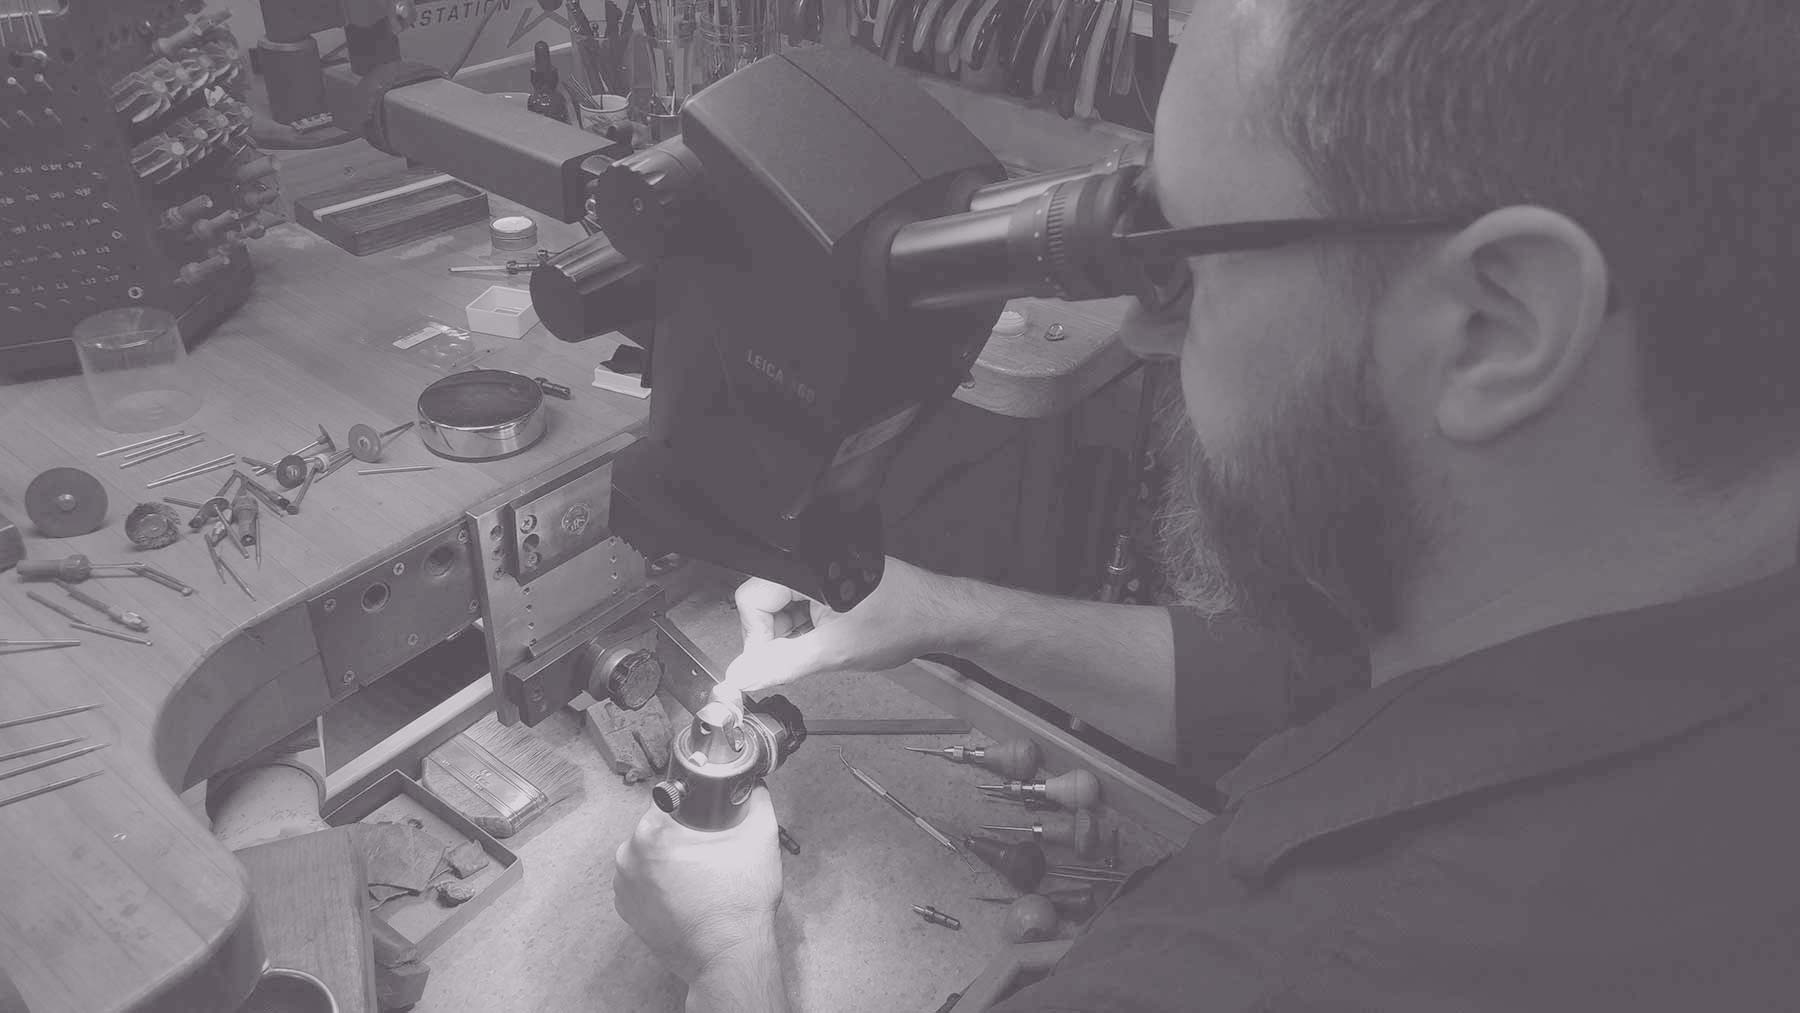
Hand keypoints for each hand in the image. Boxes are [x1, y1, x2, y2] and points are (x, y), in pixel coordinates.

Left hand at [613, 786, 782, 983]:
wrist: (728, 958)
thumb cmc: (739, 902)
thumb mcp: (760, 838)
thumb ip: (757, 800)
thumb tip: (753, 785)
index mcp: (651, 833)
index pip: (671, 799)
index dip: (695, 804)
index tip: (710, 818)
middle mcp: (628, 857)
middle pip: (659, 828)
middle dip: (683, 834)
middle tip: (712, 852)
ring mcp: (623, 887)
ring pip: (650, 856)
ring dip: (670, 859)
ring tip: (701, 875)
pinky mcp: (627, 912)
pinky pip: (644, 883)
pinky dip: (661, 884)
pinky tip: (687, 894)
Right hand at [723, 557, 960, 692]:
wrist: (937, 616)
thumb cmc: (897, 624)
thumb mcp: (833, 653)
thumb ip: (781, 665)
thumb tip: (741, 677)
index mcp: (805, 568)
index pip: (752, 599)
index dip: (756, 636)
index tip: (770, 664)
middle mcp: (809, 562)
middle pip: (765, 602)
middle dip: (775, 637)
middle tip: (798, 661)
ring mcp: (821, 570)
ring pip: (783, 606)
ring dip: (793, 635)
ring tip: (822, 650)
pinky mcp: (832, 580)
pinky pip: (803, 605)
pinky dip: (808, 628)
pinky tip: (829, 640)